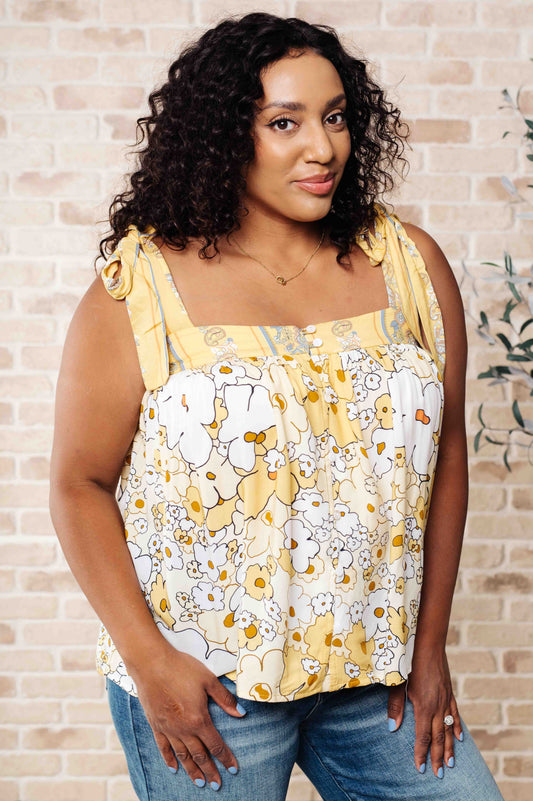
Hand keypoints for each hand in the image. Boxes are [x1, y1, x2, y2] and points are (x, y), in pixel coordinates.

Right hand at [128, 645, 245, 789]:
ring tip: (199, 783)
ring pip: (182, 755)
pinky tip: (174, 768)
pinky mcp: (156, 725)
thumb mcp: (208, 680)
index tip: (233, 769)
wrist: (152, 664)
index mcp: (199, 719)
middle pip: (200, 755)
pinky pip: (163, 747)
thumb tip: (241, 713)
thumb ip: (225, 699)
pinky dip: (169, 759)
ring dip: (192, 770)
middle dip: (210, 771)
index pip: (216, 744)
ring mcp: (168, 729)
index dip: (226, 758)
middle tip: (217, 784)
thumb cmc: (181, 668)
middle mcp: (183, 729)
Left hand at [386, 648, 462, 777]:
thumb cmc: (409, 660)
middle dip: (437, 756)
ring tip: (451, 763)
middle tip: (439, 774)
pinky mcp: (449, 691)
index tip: (421, 768)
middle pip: (438, 737)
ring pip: (449, 728)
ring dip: (449, 747)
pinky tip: (459, 737)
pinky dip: (457, 727)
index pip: (423, 736)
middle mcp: (437, 705)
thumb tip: (392, 728)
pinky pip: (455, 713)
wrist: (428, 642)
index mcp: (424, 705)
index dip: (421, 753)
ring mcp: (445, 699)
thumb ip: (395, 705)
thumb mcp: (398, 682)